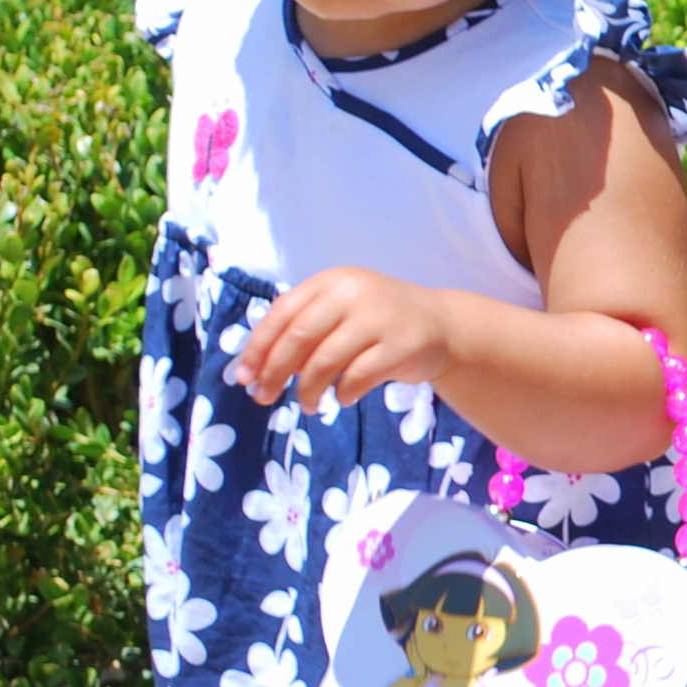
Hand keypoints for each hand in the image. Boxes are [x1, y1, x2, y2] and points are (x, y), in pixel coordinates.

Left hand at [231, 266, 463, 415]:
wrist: (441, 324)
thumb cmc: (377, 322)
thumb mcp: (339, 311)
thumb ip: (303, 329)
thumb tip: (255, 370)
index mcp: (331, 281)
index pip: (281, 313)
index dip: (258, 348)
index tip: (244, 377)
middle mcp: (354, 292)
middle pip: (298, 338)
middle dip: (274, 373)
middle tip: (263, 398)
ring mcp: (379, 317)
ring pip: (325, 361)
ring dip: (308, 390)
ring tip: (309, 405)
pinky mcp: (402, 344)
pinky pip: (358, 377)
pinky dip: (344, 393)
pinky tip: (344, 398)